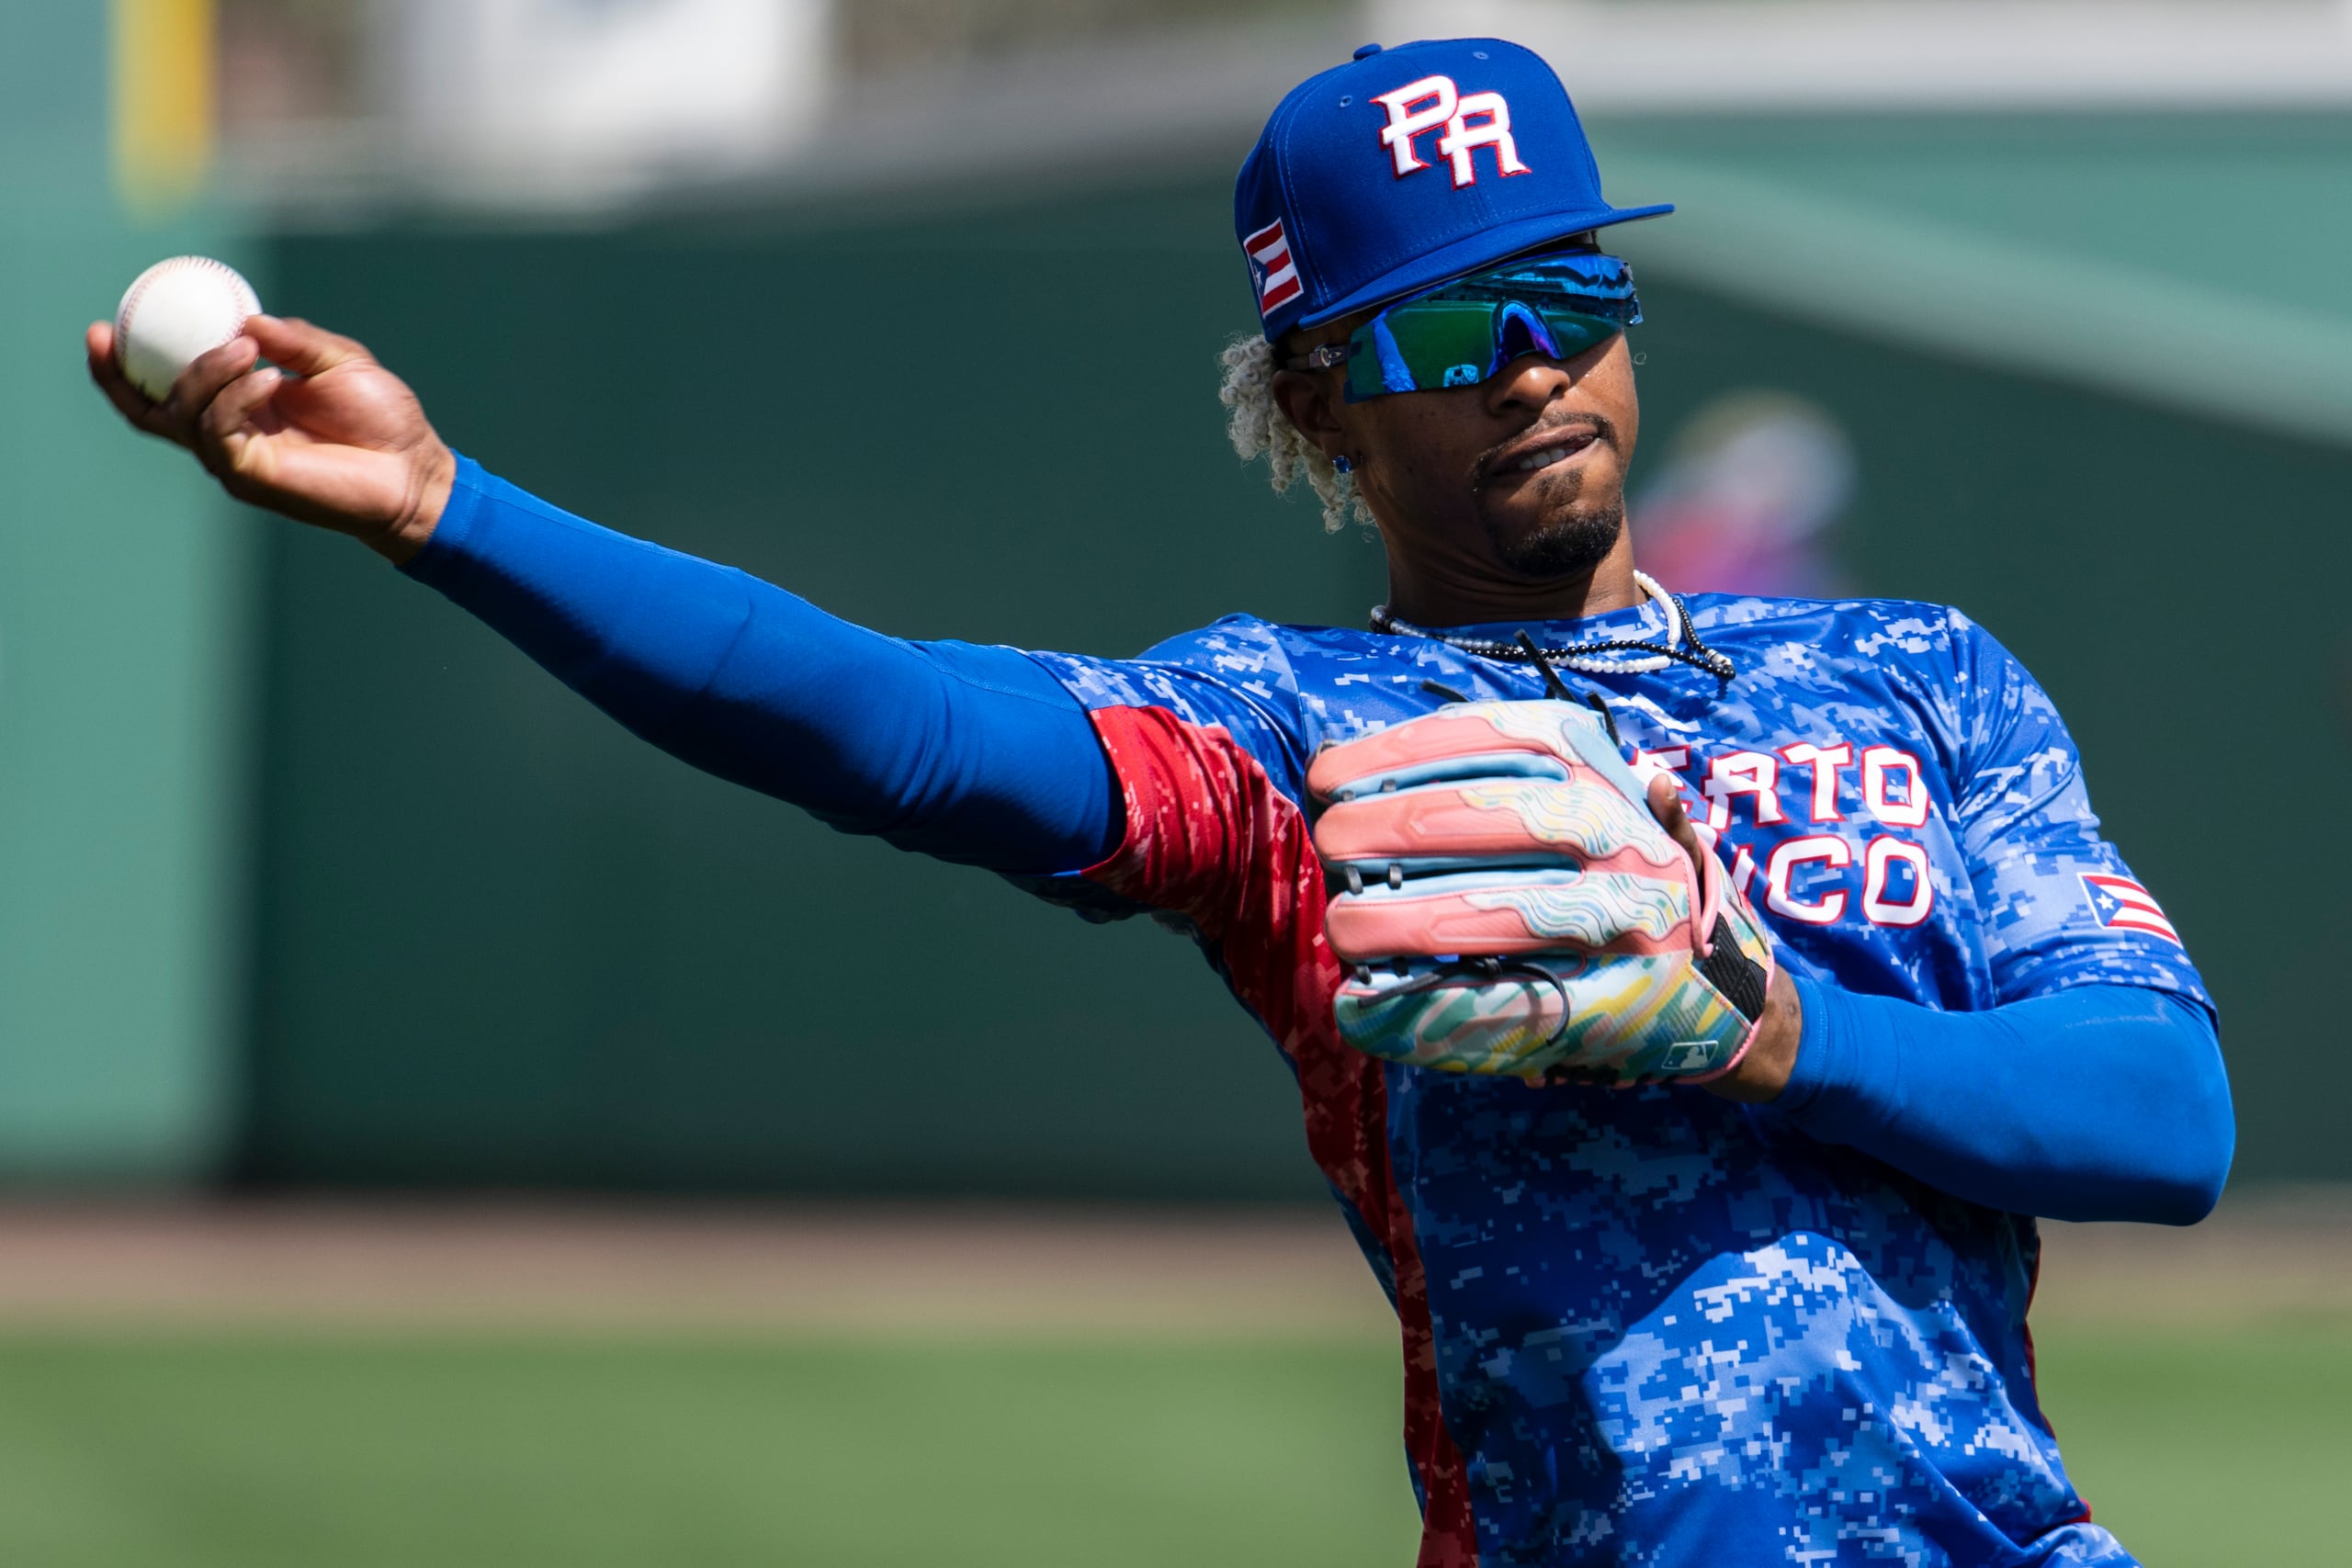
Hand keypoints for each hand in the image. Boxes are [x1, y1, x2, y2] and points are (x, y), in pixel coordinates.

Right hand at [85, 314, 453, 562]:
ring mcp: (236, 459)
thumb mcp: (340, 362)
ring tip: (249, 348)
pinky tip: (272, 378)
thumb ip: (295, 340)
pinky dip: (237, 398)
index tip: (107, 324)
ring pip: (184, 414)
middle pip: (150, 409)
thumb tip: (247, 318)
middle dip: (117, 374)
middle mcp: (228, 433)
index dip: (127, 364)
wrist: (415, 469)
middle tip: (111, 332)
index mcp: (240, 405)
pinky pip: (221, 432)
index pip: (169, 388)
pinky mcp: (252, 478)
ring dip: (207, 372)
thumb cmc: (383, 420)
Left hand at [1308, 699, 1784, 1088]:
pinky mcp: (1615, 1010)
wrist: (1727, 996)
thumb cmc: (1621, 882)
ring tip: (1339, 928)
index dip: (1398, 752)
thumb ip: (1491, 778)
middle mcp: (1625, 837)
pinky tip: (1360, 1009)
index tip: (1327, 775)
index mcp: (1606, 771)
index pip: (1493, 737)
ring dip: (1398, 922)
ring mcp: (1627, 925)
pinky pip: (1502, 1007)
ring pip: (1493, 913)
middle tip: (1327, 848)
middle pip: (1485, 817)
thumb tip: (1341, 757)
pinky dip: (1421, 1012)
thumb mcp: (1583, 802)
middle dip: (1388, 828)